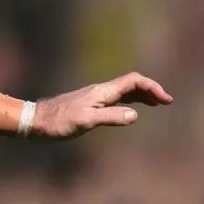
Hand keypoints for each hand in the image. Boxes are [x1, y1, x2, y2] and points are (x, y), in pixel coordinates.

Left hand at [29, 72, 171, 140]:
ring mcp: (95, 97)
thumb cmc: (58, 122)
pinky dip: (129, 101)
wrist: (36, 120)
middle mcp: (100, 91)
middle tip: (167, 101)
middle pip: (131, 84)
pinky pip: (115, 99)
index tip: (166, 99)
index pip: (133, 81)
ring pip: (124, 91)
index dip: (151, 87)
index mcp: (102, 92)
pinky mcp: (89, 105)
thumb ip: (110, 117)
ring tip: (156, 103)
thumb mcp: (85, 121)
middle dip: (150, 90)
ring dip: (142, 95)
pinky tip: (130, 110)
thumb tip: (135, 115)